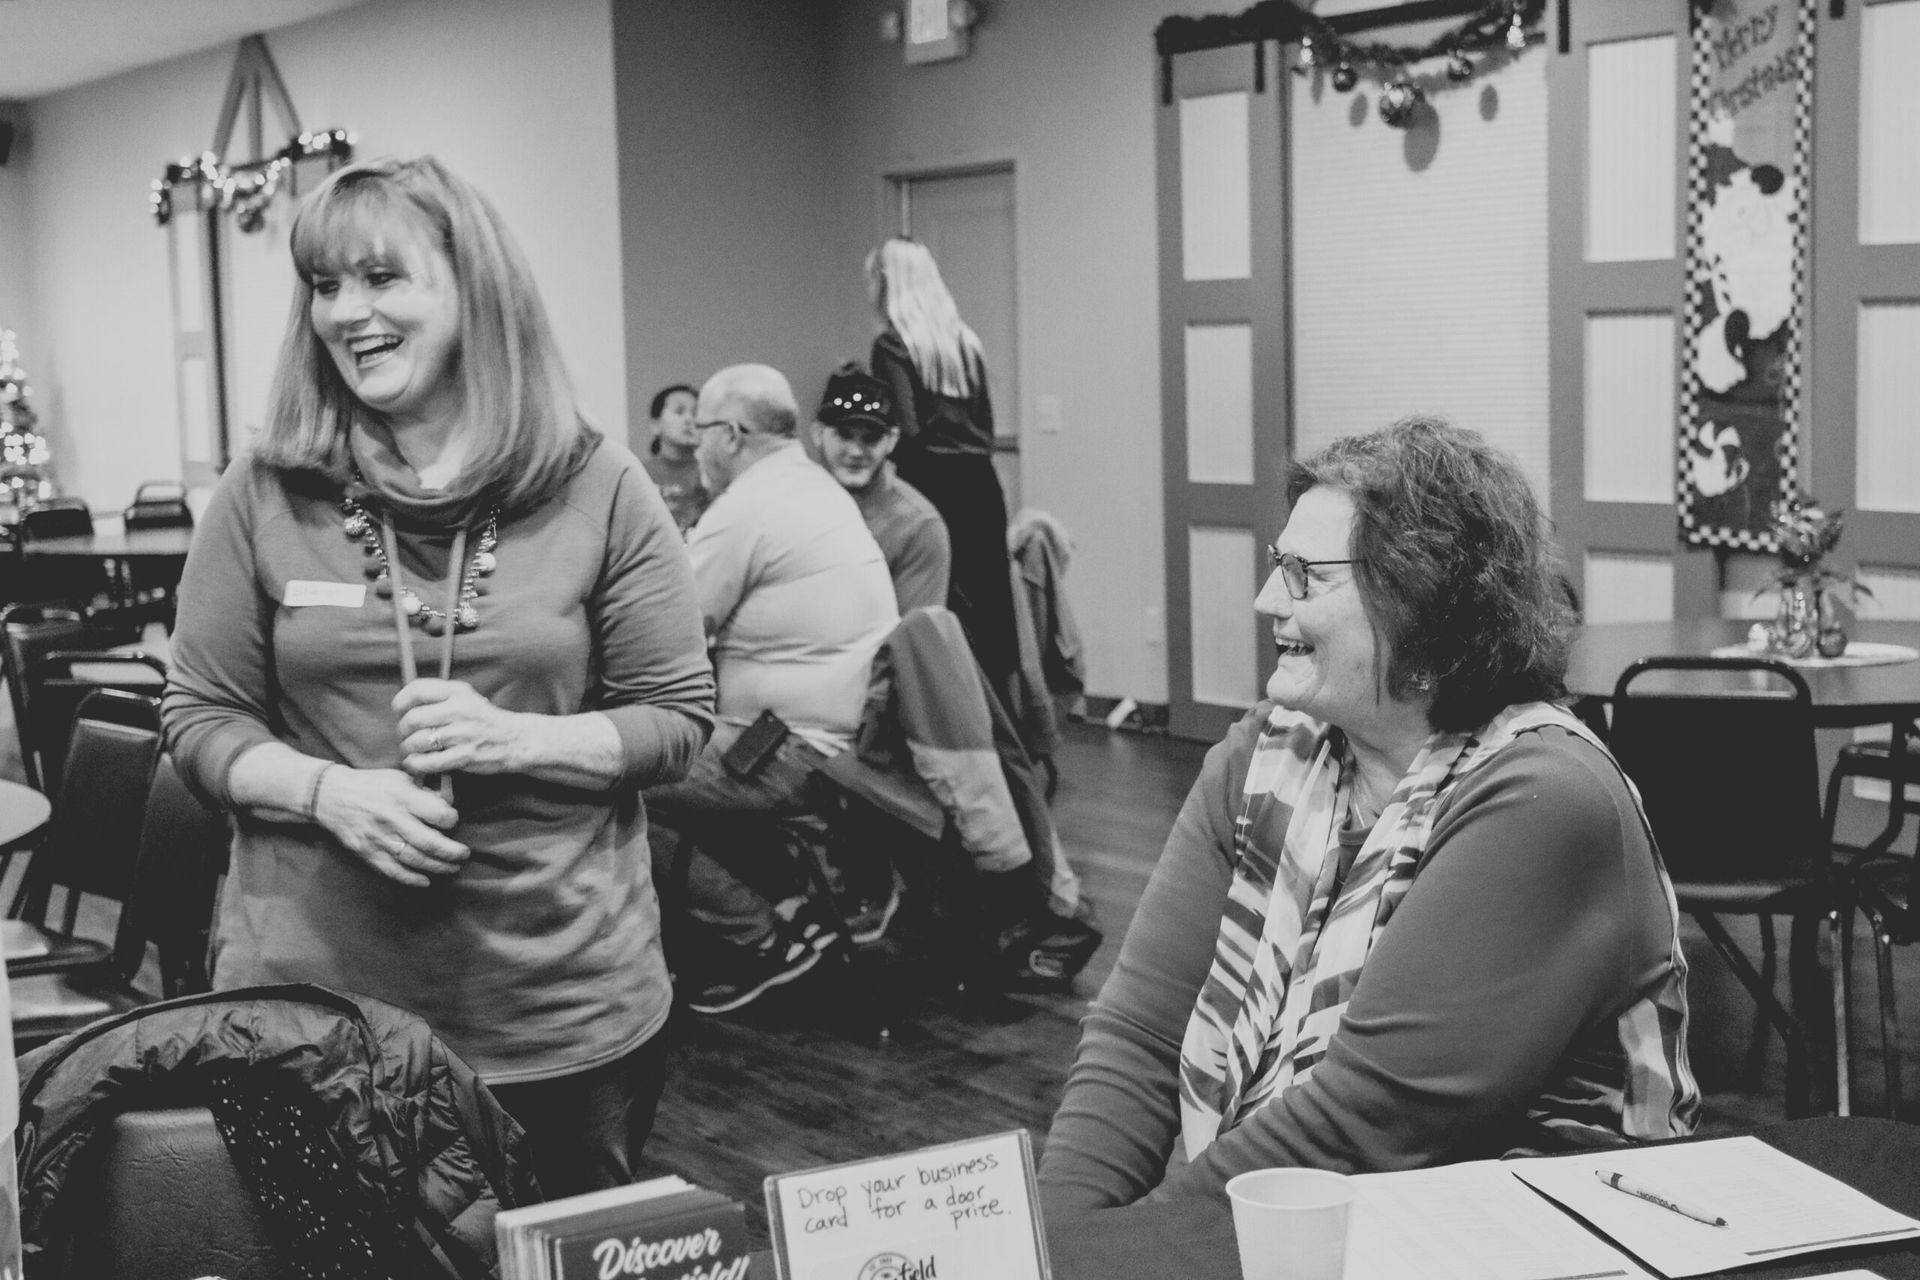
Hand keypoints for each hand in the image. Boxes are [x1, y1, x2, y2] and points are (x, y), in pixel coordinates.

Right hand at [311, 765, 467, 887]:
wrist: (331, 795)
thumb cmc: (370, 784)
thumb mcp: (399, 778)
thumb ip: (423, 792)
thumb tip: (447, 804)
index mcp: (402, 797)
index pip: (437, 814)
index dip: (451, 820)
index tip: (453, 821)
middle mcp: (392, 819)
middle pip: (429, 842)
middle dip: (452, 852)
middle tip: (464, 854)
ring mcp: (379, 838)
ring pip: (414, 860)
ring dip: (438, 867)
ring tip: (452, 868)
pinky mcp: (368, 852)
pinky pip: (393, 871)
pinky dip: (412, 879)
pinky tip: (426, 881)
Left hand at [393, 677, 530, 776]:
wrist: (515, 740)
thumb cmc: (484, 720)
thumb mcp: (466, 698)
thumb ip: (439, 697)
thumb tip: (403, 704)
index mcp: (459, 692)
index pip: (417, 690)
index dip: (401, 702)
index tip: (399, 711)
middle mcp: (460, 710)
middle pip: (413, 718)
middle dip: (402, 730)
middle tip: (405, 736)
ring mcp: (463, 734)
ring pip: (418, 742)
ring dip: (407, 749)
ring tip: (411, 751)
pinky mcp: (465, 756)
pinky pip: (429, 762)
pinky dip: (416, 765)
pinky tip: (416, 764)